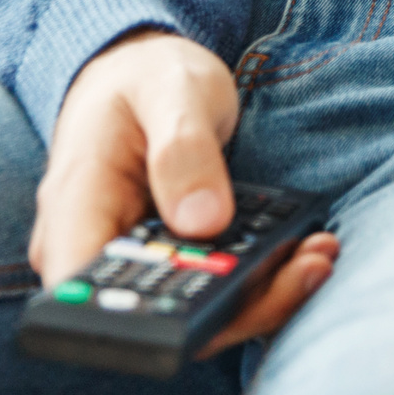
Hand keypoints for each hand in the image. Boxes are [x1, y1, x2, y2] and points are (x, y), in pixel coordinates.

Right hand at [35, 29, 336, 358]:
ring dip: (260, 293)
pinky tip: (308, 250)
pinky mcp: (173, 258)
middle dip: (235, 305)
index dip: (143, 322)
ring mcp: (134, 261)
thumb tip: (203, 223)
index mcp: (74, 213)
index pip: (86, 298)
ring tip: (319, 255)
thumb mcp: (170, 94)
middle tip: (309, 266)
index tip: (223, 303)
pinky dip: (262, 277)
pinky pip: (214, 285)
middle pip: (154, 312)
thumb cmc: (146, 78)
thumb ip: (182, 151)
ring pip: (192, 307)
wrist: (144, 72)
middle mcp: (94, 251)